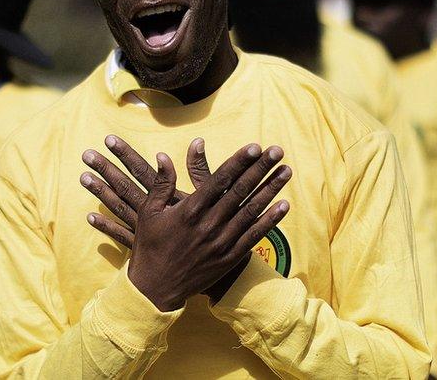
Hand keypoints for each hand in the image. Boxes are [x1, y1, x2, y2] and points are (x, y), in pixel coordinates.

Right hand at [80, 136, 291, 310]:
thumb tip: (163, 156)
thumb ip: (161, 184)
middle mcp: (209, 224)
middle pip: (241, 191)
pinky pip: (254, 236)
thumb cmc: (150, 247)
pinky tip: (285, 205)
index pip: (220, 180)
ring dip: (271, 189)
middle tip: (278, 150)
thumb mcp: (149, 213)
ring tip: (287, 171)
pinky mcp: (229, 258)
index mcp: (189, 210)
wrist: (155, 289)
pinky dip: (271, 220)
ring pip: (252, 211)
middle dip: (261, 168)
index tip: (255, 146)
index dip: (239, 162)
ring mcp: (221, 242)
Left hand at [81, 135, 217, 246]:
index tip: (109, 139)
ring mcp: (147, 232)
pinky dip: (107, 226)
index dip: (126, 155)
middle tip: (86, 154)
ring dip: (102, 194)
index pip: (142, 172)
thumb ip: (201, 169)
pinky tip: (91, 218)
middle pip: (125, 188)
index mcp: (168, 198)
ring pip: (119, 208)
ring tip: (84, 178)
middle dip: (106, 169)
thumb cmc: (219, 227)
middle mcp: (153, 214)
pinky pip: (122, 236)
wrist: (217, 266)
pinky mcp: (146, 247)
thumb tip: (197, 140)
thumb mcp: (213, 195)